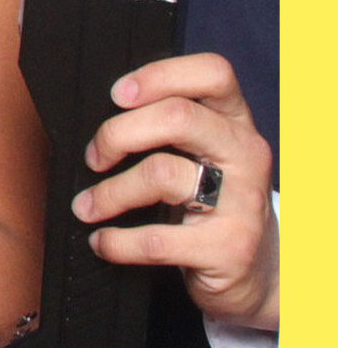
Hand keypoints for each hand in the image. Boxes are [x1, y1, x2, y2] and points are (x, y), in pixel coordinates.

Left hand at [73, 53, 278, 331]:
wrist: (260, 274)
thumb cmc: (214, 205)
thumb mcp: (204, 157)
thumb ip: (170, 129)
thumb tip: (98, 117)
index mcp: (237, 123)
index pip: (213, 73)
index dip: (159, 75)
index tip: (117, 94)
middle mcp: (246, 155)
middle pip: (178, 116)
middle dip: (118, 133)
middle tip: (93, 157)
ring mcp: (242, 203)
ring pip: (161, 174)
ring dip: (109, 192)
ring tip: (87, 206)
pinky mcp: (229, 249)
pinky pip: (158, 240)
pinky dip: (118, 241)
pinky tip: (104, 242)